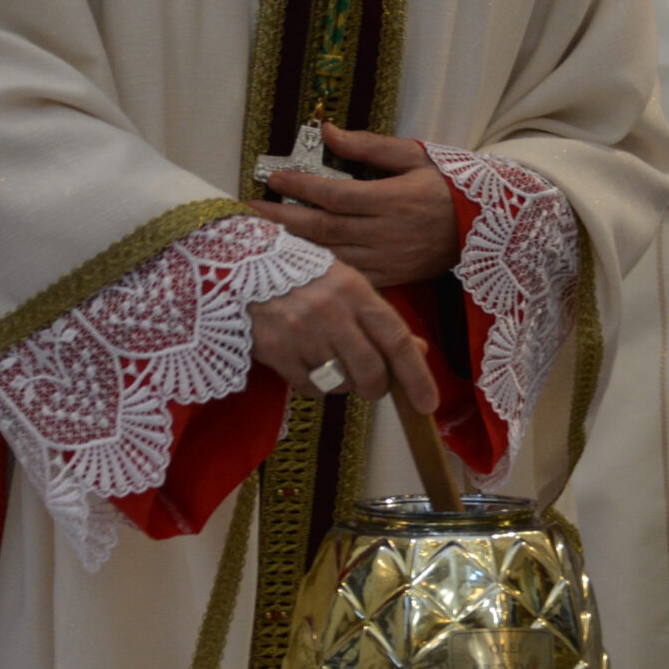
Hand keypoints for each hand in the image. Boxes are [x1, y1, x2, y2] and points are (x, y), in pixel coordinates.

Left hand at [247, 124, 461, 286]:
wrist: (483, 230)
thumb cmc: (447, 188)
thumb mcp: (415, 156)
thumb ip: (369, 146)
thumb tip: (327, 129)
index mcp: (392, 199)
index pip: (335, 194)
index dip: (300, 186)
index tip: (272, 177)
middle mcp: (386, 233)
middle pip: (323, 228)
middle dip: (281, 219)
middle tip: (246, 212)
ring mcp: (387, 261)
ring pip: (330, 256)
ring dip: (293, 246)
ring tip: (260, 236)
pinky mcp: (390, 280)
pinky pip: (346, 279)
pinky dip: (319, 271)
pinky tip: (295, 263)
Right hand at [249, 258, 439, 409]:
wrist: (239, 264)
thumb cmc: (301, 274)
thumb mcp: (345, 284)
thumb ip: (380, 318)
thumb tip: (418, 350)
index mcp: (354, 290)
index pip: (396, 340)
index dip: (417, 376)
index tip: (428, 404)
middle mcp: (330, 312)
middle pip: (371, 371)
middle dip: (377, 388)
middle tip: (373, 387)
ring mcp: (301, 333)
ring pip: (340, 382)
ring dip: (344, 383)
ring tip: (331, 361)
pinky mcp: (276, 351)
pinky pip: (309, 387)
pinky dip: (315, 385)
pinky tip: (307, 363)